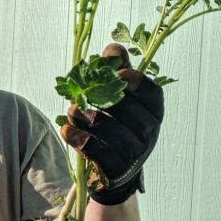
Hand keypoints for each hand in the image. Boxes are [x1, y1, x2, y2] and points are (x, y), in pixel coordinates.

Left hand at [60, 43, 163, 203]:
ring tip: (70, 112)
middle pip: (129, 112)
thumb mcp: (120, 97)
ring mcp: (135, 155)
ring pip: (113, 134)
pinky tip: (67, 130)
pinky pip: (99, 154)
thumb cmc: (117, 124)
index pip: (152, 93)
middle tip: (81, 94)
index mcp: (153, 111)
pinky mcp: (118, 172)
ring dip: (87, 119)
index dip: (136, 81)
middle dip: (101, 99)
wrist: (116, 170)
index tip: (118, 74)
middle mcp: (150, 133)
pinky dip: (80, 140)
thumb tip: (113, 49)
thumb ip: (116, 71)